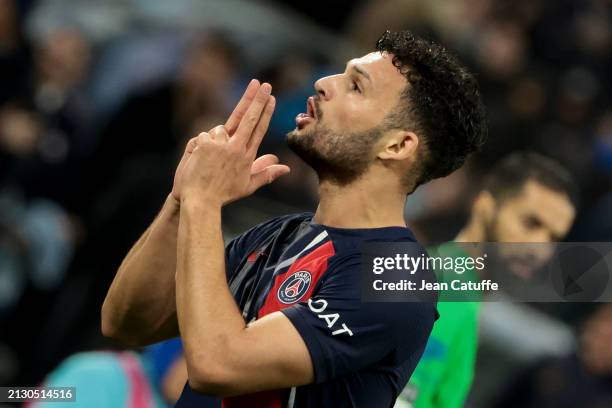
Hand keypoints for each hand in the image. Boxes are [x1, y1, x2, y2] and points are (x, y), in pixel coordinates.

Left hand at [179, 82, 289, 205]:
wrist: (200, 201)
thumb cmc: (223, 195)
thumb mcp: (247, 186)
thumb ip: (267, 173)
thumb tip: (286, 168)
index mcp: (247, 156)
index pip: (259, 129)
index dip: (265, 112)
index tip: (271, 97)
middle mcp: (237, 148)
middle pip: (249, 118)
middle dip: (257, 100)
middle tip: (265, 84)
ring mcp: (221, 145)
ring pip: (220, 130)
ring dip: (215, 140)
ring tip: (210, 162)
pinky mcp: (206, 144)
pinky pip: (205, 136)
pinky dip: (202, 144)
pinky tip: (200, 160)